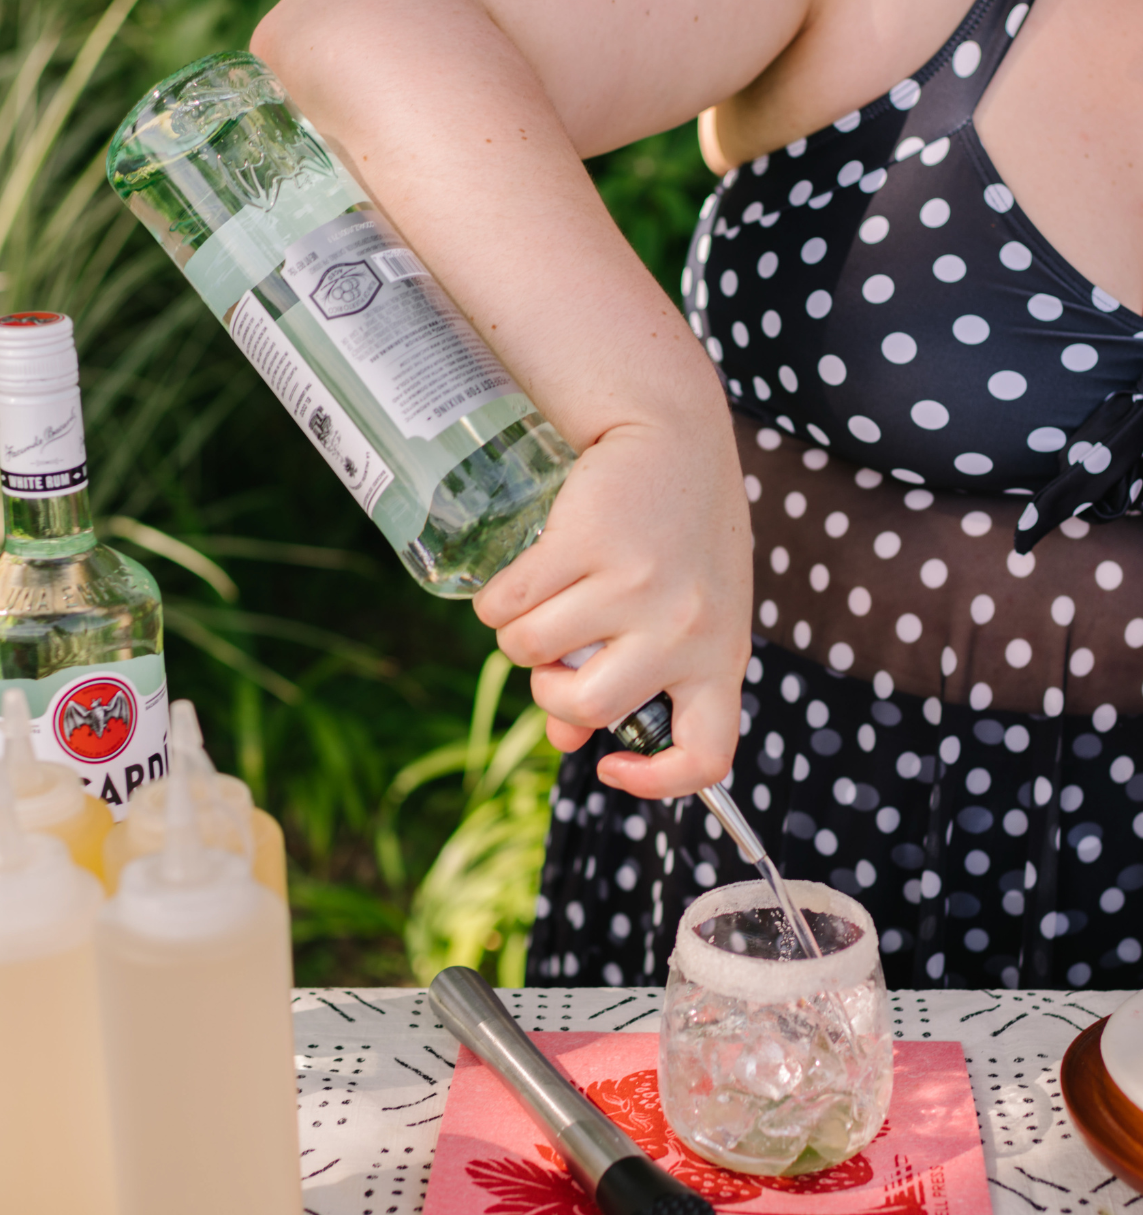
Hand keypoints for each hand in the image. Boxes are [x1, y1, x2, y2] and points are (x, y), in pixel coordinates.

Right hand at [474, 398, 753, 798]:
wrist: (673, 433)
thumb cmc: (679, 536)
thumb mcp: (680, 615)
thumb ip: (635, 682)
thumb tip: (564, 743)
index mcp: (719, 656)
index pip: (706, 754)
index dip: (656, 781)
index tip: (611, 764)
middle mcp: (684, 628)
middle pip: (589, 707)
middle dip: (551, 691)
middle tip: (557, 658)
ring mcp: (636, 585)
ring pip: (532, 653)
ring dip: (518, 637)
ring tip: (542, 602)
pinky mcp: (585, 542)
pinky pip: (508, 606)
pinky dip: (496, 602)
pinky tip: (519, 579)